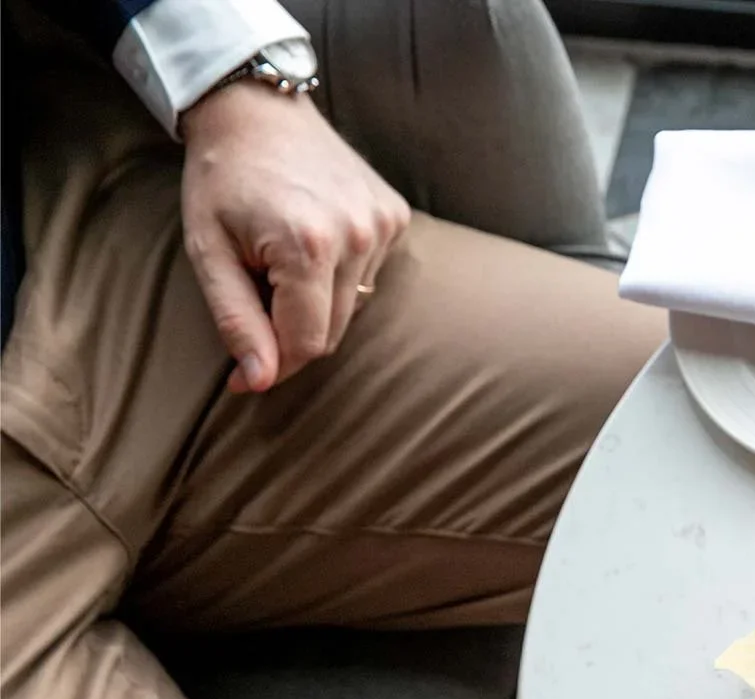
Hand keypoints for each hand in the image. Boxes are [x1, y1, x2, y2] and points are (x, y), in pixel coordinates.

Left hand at [179, 83, 410, 392]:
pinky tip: (315, 240)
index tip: (245, 373)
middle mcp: (358, 236)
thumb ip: (236, 320)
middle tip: (255, 295)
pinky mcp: (396, 216)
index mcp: (307, 246)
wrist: (255, 110)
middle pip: (334, 330)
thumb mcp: (207, 252)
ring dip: (317, 300)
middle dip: (293, 329)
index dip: (274, 363)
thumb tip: (259, 381)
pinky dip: (340, 273)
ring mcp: (383, 224)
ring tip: (282, 259)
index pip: (307, 343)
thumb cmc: (220, 180)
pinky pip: (370, 274)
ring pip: (354, 305)